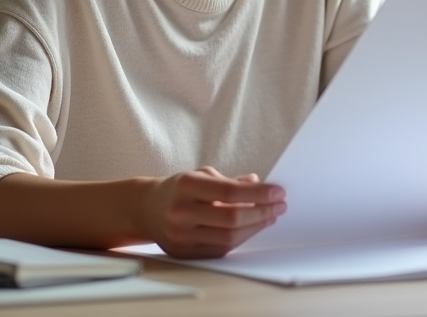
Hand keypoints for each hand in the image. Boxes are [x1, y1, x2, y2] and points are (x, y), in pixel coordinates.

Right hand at [142, 167, 285, 258]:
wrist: (146, 208)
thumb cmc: (179, 188)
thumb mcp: (201, 175)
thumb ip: (231, 180)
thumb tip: (259, 184)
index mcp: (186, 186)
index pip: (229, 191)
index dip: (258, 194)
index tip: (278, 192)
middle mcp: (181, 211)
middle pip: (231, 218)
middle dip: (261, 212)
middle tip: (280, 206)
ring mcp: (181, 235)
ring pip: (228, 237)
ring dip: (255, 227)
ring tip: (269, 217)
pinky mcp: (183, 253)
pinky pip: (220, 249)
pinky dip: (240, 239)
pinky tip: (251, 228)